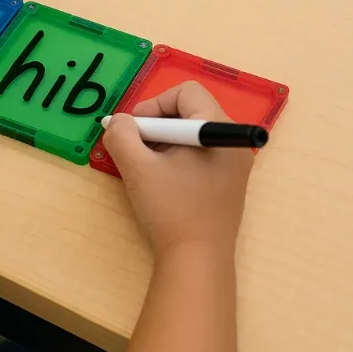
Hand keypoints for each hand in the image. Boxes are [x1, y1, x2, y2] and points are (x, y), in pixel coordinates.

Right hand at [102, 81, 253, 259]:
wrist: (197, 259)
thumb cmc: (171, 209)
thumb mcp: (137, 167)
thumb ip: (122, 135)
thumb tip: (118, 122)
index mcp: (218, 129)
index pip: (185, 92)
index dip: (153, 104)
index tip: (133, 130)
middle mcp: (233, 141)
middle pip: (190, 111)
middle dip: (156, 124)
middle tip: (135, 148)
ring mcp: (234, 164)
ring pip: (192, 135)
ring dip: (163, 143)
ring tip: (145, 167)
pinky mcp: (228, 184)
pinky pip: (199, 155)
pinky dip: (175, 159)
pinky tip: (160, 182)